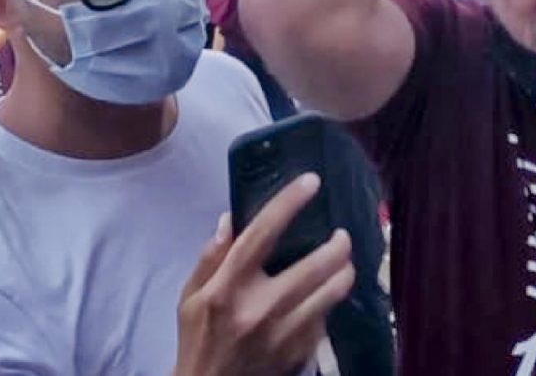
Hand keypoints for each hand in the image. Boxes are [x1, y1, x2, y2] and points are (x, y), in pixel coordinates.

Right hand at [171, 174, 356, 375]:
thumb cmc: (199, 339)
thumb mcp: (191, 298)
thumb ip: (211, 258)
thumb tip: (231, 219)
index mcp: (228, 289)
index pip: (261, 235)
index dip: (289, 203)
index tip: (311, 181)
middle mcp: (259, 309)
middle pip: (316, 265)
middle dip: (339, 243)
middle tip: (341, 235)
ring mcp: (283, 334)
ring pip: (334, 291)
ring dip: (344, 271)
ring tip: (342, 262)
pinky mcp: (299, 353)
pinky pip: (327, 319)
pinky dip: (329, 304)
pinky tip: (324, 297)